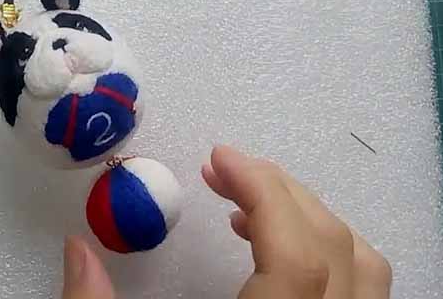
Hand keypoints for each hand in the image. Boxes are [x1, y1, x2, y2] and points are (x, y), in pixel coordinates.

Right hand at [59, 146, 391, 297]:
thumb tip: (77, 252)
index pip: (295, 253)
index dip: (262, 191)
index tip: (220, 158)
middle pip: (334, 248)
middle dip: (280, 192)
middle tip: (226, 171)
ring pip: (366, 269)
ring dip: (312, 221)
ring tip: (251, 212)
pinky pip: (365, 293)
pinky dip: (331, 257)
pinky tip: (281, 263)